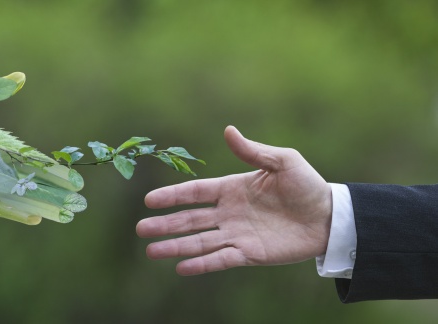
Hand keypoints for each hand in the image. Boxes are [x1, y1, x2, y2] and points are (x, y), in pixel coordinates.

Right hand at [137, 126, 332, 274]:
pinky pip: (220, 259)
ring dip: (175, 247)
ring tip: (151, 252)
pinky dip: (201, 264)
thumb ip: (253, 151)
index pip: (195, 193)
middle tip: (141, 229)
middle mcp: (229, 213)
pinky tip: (181, 268)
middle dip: (165, 224)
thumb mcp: (283, 161)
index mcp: (232, 188)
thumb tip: (228, 130)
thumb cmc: (307, 185)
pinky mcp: (249, 254)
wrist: (330, 217)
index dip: (172, 196)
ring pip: (199, 241)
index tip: (149, 200)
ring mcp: (237, 234)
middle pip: (190, 219)